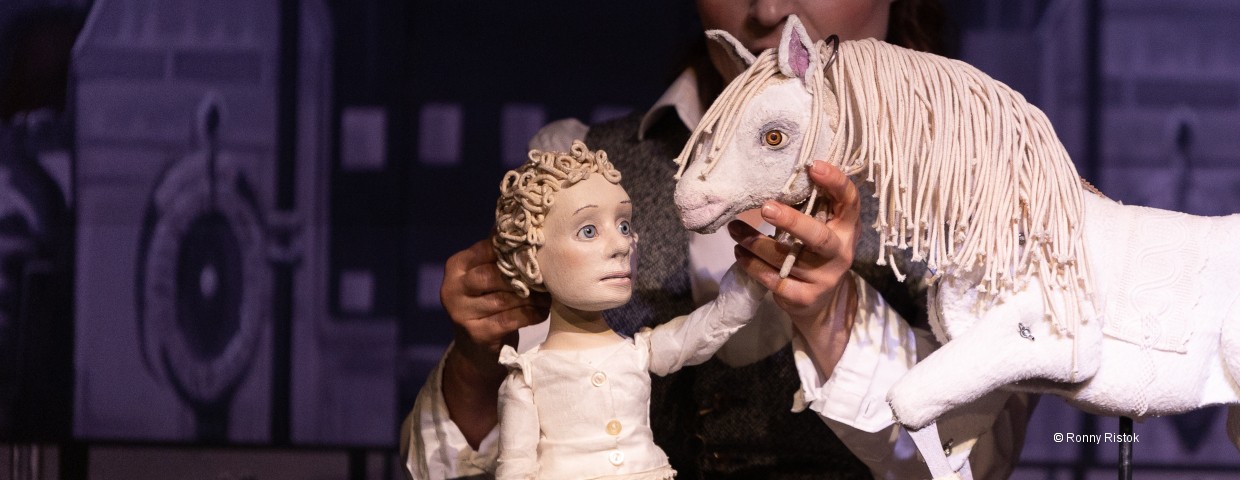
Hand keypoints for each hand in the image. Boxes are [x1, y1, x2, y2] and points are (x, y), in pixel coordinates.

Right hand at [442, 238, 549, 360]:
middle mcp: (452, 288)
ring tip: (549, 294)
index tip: (538, 249)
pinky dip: (531, 314)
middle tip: (547, 274)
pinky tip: (543, 311)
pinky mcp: (477, 334)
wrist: (474, 346)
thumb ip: (498, 253)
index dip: (514, 249)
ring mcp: (461, 313)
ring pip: (505, 299)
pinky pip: (511, 319)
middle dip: (523, 276)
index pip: (487, 249)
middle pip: (493, 275)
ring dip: (533, 296)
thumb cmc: (486, 300)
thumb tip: (525, 221)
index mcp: (456, 266)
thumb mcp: (484, 274)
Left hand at [728, 161, 859, 376]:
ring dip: (755, 242)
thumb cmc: (817, 251)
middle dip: (791, 221)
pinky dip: (752, 265)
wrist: (822, 303)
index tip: (813, 165)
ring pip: (786, 258)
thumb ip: (812, 205)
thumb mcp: (823, 227)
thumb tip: (776, 172)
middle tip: (765, 207)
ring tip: (734, 229)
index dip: (835, 182)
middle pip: (818, 236)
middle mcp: (840, 252)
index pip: (850, 201)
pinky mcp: (805, 297)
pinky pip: (774, 280)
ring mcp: (824, 278)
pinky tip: (739, 253)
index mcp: (847, 227)